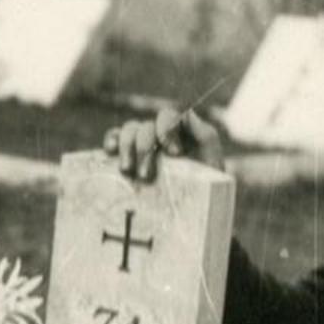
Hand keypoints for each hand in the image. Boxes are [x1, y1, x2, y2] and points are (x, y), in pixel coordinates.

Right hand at [102, 106, 223, 181]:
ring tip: (127, 170)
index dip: (167, 130)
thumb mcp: (212, 162)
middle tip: (146, 175)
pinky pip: (114, 137)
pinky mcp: (127, 154)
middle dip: (144, 148)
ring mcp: (141, 142)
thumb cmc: (205, 187)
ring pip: (129, 130)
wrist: (191, 209)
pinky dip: (111, 140)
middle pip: (145, 127)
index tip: (174, 154)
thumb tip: (188, 114)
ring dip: (126, 147)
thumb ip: (206, 136)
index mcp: (179, 131)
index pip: (167, 116)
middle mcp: (158, 132)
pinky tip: (110, 151)